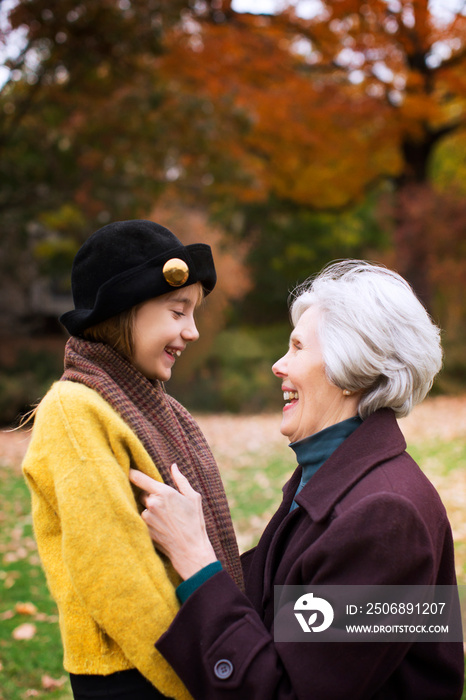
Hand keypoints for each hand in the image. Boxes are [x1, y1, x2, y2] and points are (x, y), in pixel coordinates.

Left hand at [129, 464, 216, 579]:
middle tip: (165, 506)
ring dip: (150, 510)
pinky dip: (149, 521)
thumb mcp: (193, 497)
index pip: (139, 478)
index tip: (127, 468)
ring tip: (166, 519)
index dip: (131, 472)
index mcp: (164, 492)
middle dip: (150, 496)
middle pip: (143, 494)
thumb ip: (181, 480)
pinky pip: (143, 520)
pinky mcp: (144, 529)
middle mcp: (152, 503)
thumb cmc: (194, 522)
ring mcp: (146, 518)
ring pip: (143, 508)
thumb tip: (174, 466)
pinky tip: (162, 527)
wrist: (190, 549)